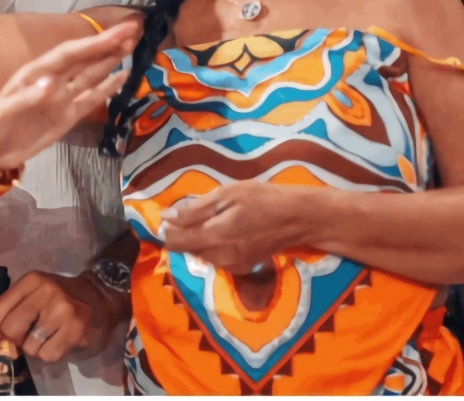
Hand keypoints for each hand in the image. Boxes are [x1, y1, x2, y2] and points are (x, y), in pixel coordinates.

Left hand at [0, 23, 138, 174]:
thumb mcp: (5, 112)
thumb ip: (28, 97)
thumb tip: (53, 84)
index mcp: (36, 73)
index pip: (70, 53)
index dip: (94, 42)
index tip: (118, 32)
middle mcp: (52, 81)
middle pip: (84, 59)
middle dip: (106, 45)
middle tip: (133, 30)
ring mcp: (61, 99)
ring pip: (91, 76)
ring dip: (109, 61)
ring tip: (130, 46)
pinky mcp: (66, 117)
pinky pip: (90, 100)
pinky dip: (107, 89)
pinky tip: (121, 77)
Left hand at [0, 271, 124, 364]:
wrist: (100, 298)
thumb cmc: (60, 299)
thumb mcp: (35, 294)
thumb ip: (14, 312)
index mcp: (30, 280)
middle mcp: (45, 291)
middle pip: (10, 329)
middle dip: (14, 342)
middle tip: (25, 339)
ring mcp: (61, 309)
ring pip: (29, 346)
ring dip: (35, 349)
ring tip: (48, 337)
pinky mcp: (75, 328)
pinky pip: (47, 355)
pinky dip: (50, 354)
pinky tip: (59, 342)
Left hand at [160, 180, 313, 273]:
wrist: (298, 218)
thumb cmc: (261, 199)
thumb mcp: (226, 195)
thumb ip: (194, 210)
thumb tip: (166, 217)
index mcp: (214, 237)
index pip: (175, 243)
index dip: (168, 229)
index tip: (170, 216)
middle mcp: (220, 258)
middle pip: (188, 249)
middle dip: (185, 233)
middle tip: (198, 213)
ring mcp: (232, 266)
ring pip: (202, 254)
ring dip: (201, 239)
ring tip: (216, 219)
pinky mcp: (242, 268)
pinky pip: (217, 258)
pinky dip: (215, 245)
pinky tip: (227, 230)